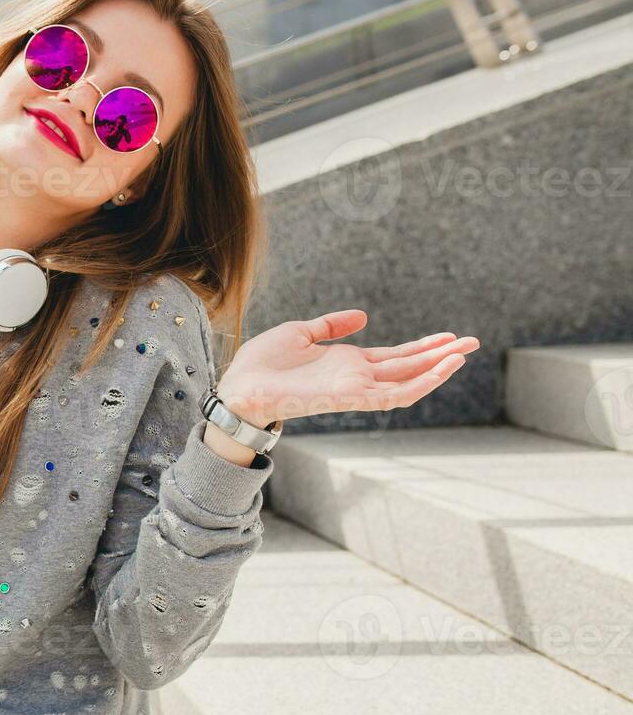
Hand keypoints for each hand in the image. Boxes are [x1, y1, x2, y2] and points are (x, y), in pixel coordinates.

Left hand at [213, 309, 477, 427]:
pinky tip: (441, 368)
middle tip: (473, 341)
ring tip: (464, 352)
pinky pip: (395, 395)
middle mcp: (356, 377)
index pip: (394, 356)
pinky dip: (421, 383)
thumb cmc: (263, 364)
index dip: (422, 347)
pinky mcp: (351, 398)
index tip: (448, 336)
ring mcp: (356, 389)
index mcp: (346, 363)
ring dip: (437, 368)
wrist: (240, 387)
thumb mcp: (300, 332)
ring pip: (408, 381)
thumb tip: (363, 316)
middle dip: (440, 355)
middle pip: (409, 367)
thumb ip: (331, 325)